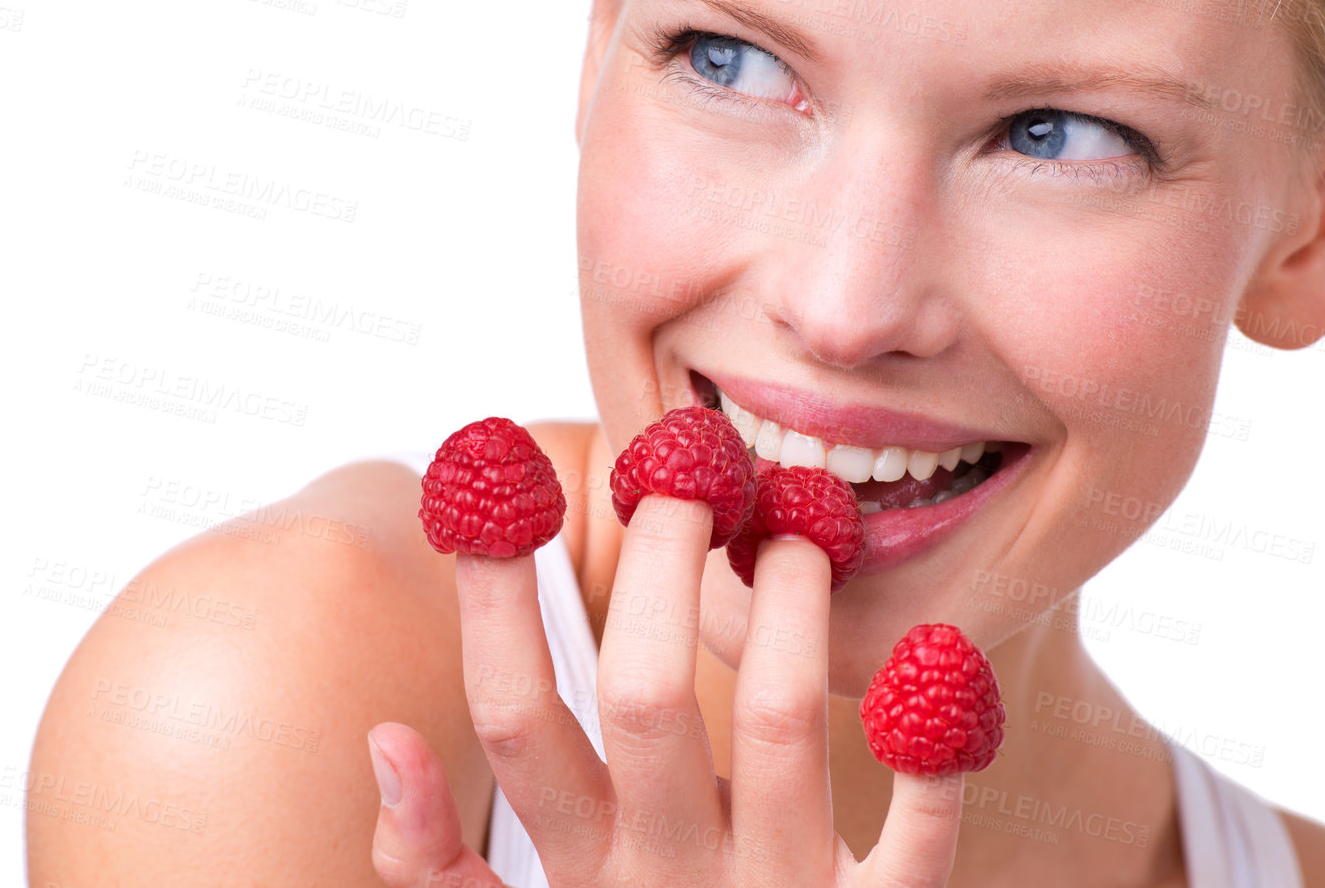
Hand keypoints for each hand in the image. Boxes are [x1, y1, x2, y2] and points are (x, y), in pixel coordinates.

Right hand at [367, 493, 965, 885]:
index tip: (488, 491)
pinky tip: (939, 657)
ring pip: (776, 729)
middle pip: (641, 704)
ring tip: (792, 528)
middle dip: (653, 572)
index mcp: (580, 875)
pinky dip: (937, 750)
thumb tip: (385, 738)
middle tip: (677, 477)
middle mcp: (669, 884)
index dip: (492, 603)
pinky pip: (920, 841)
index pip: (515, 723)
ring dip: (782, 611)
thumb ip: (432, 864)